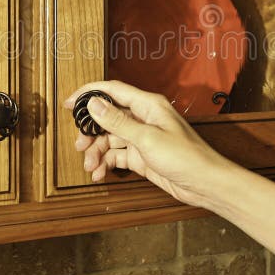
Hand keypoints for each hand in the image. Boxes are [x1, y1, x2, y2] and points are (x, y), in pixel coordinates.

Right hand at [63, 81, 236, 207]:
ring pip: (111, 139)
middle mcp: (144, 118)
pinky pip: (118, 155)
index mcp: (148, 105)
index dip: (89, 94)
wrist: (205, 184)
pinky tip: (99, 173)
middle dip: (91, 131)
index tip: (69, 103)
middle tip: (80, 145)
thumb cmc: (186, 157)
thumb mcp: (147, 139)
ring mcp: (142, 138)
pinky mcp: (142, 156)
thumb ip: (118, 122)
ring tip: (90, 165)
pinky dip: (107, 163)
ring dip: (97, 151)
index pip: (113, 91)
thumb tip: (94, 104)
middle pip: (108, 117)